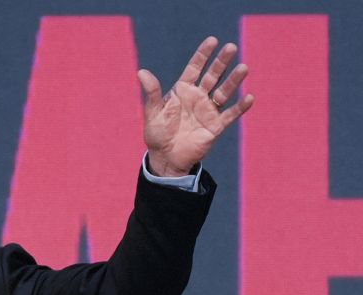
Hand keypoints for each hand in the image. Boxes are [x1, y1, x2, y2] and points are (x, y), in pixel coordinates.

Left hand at [138, 36, 254, 175]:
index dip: (203, 55)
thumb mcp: (153, 112)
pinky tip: (249, 97)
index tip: (212, 40)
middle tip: (231, 47)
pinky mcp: (216, 126)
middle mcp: (198, 97)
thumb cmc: (157, 133)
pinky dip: (240, 107)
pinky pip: (230, 114)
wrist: (165, 157)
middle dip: (221, 62)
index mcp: (183, 91)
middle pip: (213, 76)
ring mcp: (208, 111)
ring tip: (243, 68)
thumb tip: (141, 72)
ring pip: (224, 92)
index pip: (195, 69)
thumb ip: (152, 92)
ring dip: (234, 80)